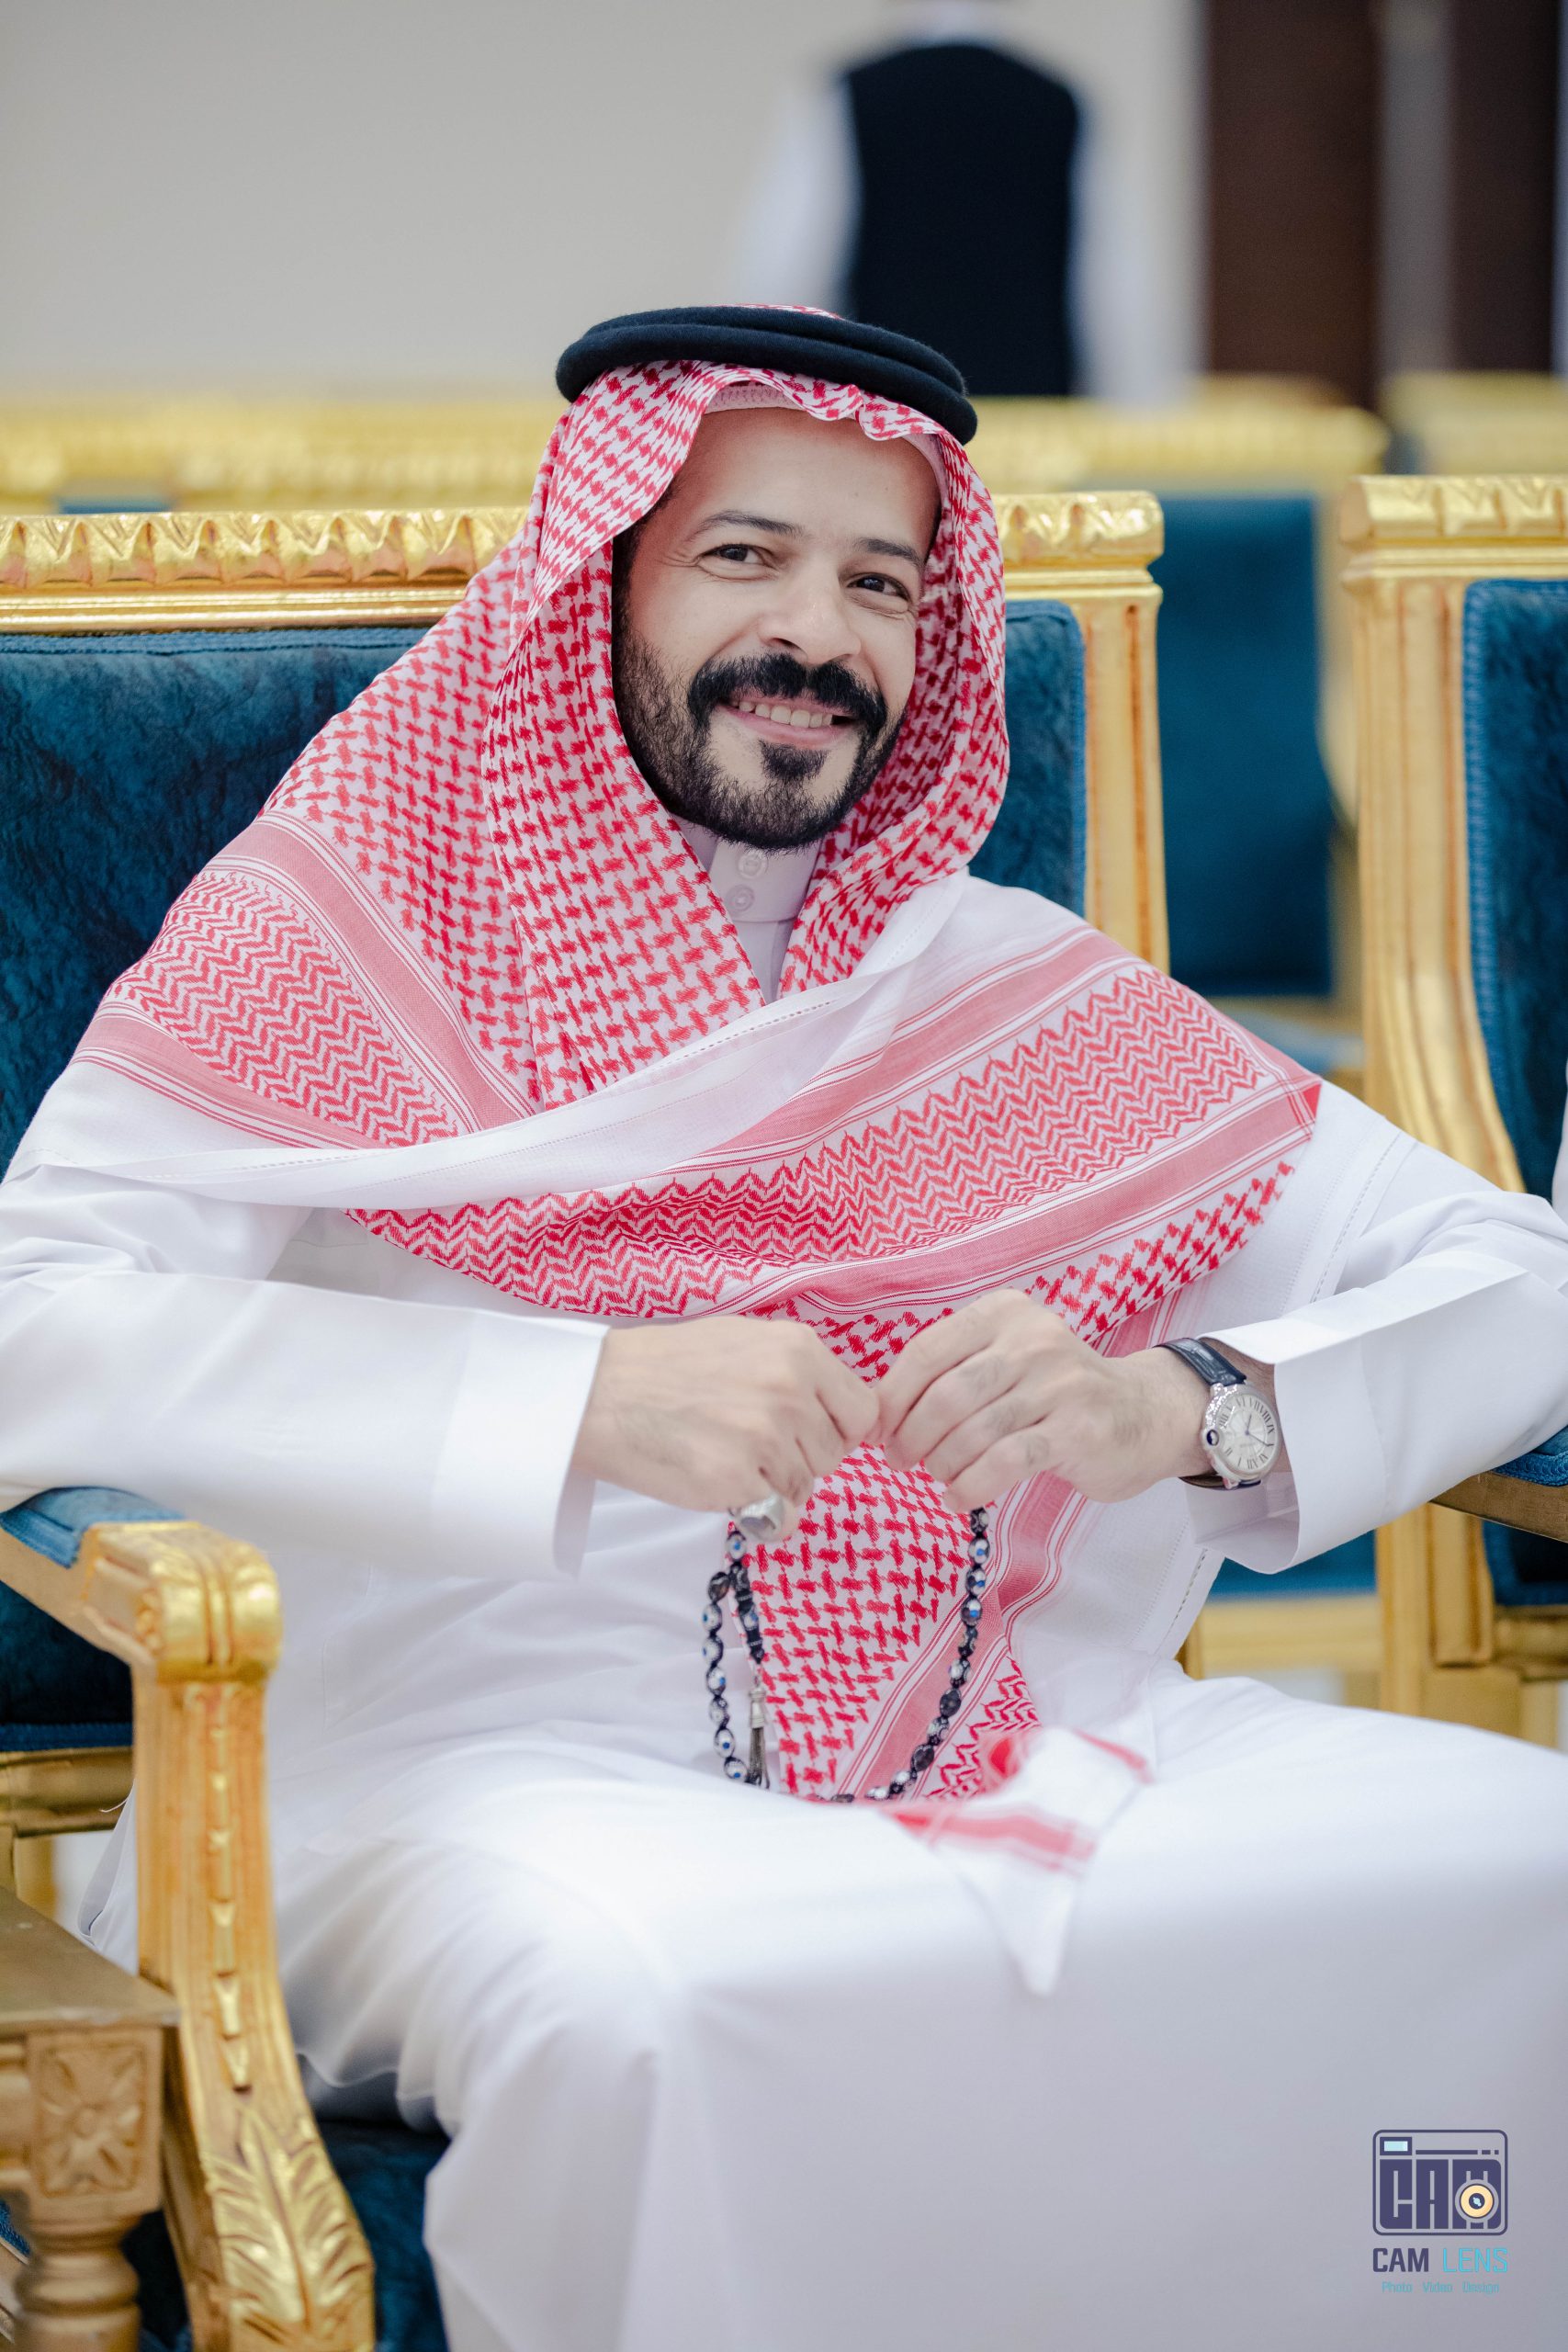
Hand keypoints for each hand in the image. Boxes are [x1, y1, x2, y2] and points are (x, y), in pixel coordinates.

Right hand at [571, 1319, 877, 1538]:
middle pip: (834, 1454)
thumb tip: (847, 1414)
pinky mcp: (737, 1479)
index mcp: (800, 1349)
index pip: (864, 1410)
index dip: (840, 1430)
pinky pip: (781, 1518)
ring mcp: (765, 1435)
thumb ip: (801, 1372)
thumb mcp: (747, 1341)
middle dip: (801, 1458)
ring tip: (724, 1455)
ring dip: (774, 1485)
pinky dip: (757, 1513)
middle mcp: (790, 1389)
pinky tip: (720, 1483)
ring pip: (806, 1486)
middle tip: (747, 1442)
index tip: (812, 1435)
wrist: (601, 1393)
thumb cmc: (668, 1367)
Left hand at [875, 1289, 1210, 1510]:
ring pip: (972, 1431)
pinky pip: (1003, 1462)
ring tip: (938, 1477)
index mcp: (1004, 1313)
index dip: (891, 1398)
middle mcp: (1033, 1338)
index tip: (877, 1432)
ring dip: (941, 1464)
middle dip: (911, 1436)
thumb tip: (877, 1413)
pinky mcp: (1077, 1429)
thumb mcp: (1007, 1359)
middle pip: (945, 1394)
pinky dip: (969, 1486)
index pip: (926, 1351)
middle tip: (901, 1462)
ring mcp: (1060, 1383)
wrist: (1144, 1413)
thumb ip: (952, 1372)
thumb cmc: (1055, 1391)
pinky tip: (958, 1499)